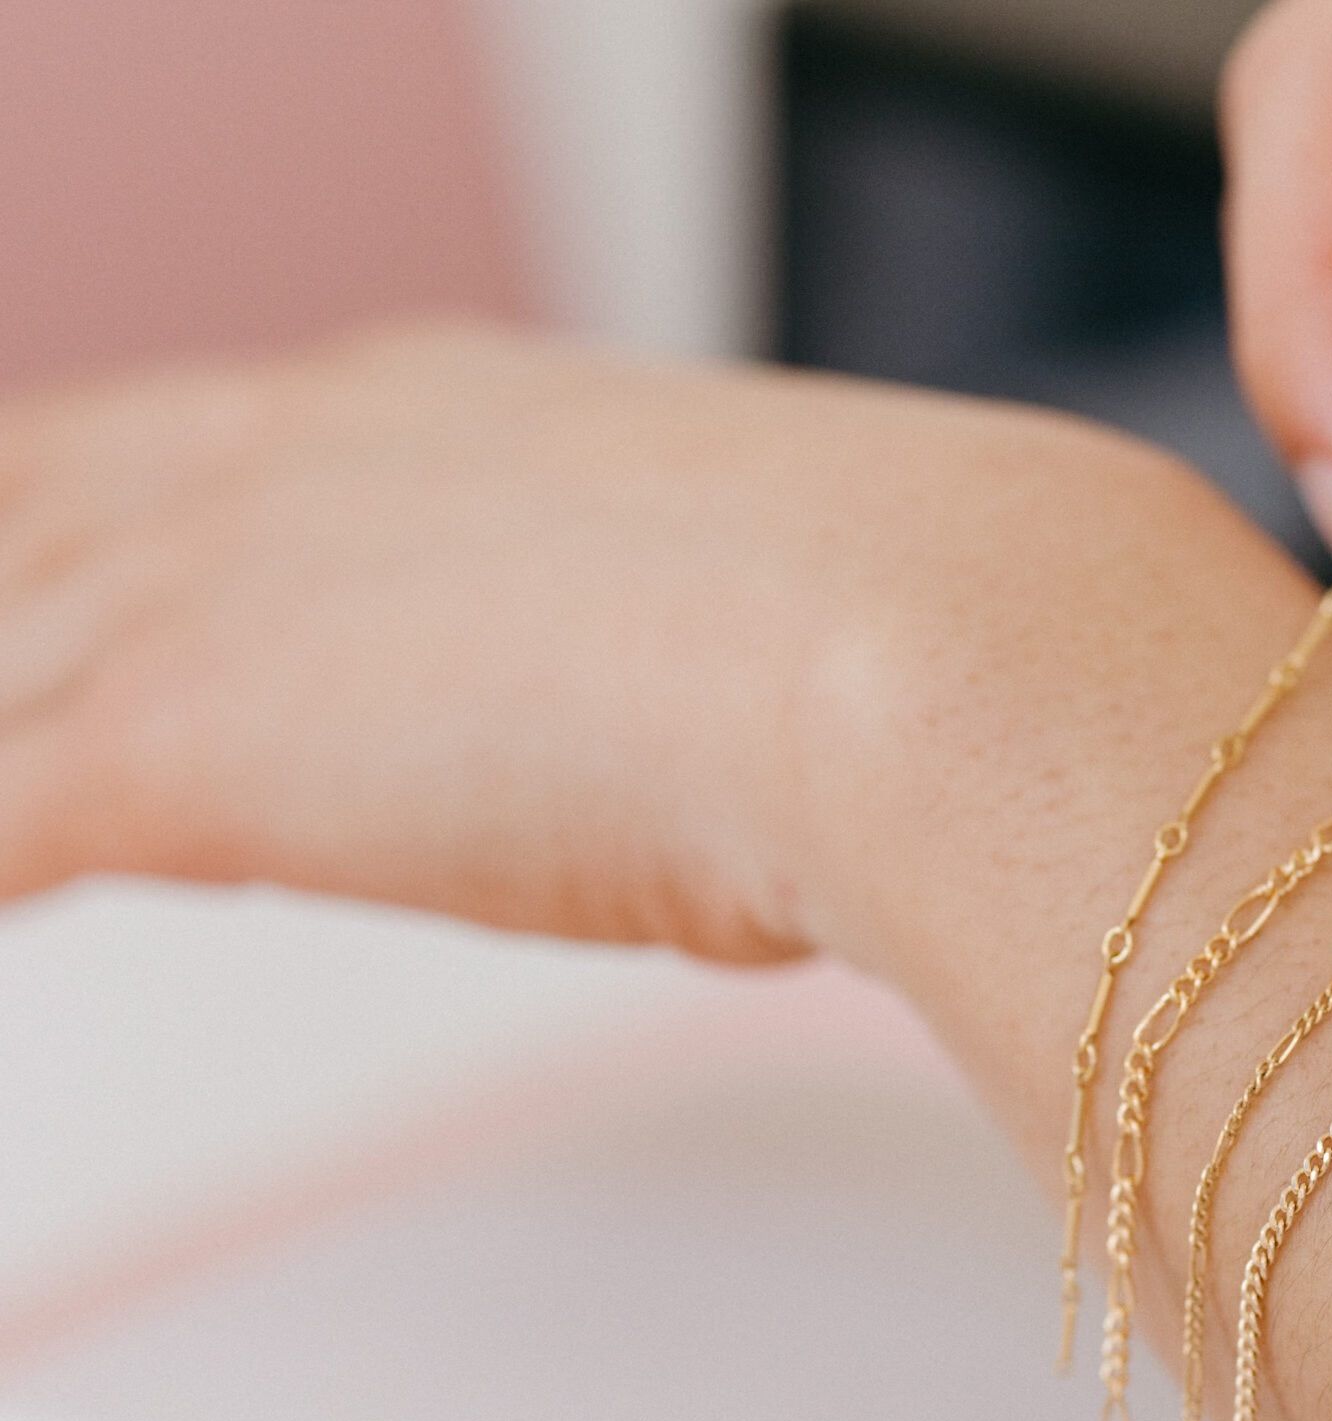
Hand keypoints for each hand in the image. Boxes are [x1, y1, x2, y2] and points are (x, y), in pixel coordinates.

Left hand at [0, 325, 1195, 962]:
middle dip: (8, 601)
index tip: (49, 575)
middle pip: (22, 519)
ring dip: (3, 718)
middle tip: (14, 694)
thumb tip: (705, 711)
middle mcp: (287, 465)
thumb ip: (663, 630)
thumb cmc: (912, 627)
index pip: (163, 454)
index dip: (73, 521)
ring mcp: (214, 596)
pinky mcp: (181, 756)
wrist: (936, 652)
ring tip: (24, 797)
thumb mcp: (756, 592)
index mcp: (422, 410)